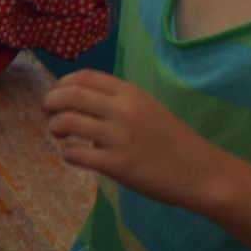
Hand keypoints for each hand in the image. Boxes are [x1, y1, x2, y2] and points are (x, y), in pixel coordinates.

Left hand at [43, 70, 227, 210]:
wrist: (202, 173)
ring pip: (68, 122)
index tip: (57, 93)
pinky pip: (77, 154)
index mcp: (132, 94)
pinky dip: (67, 153)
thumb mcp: (149, 109)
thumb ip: (118, 103)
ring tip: (58, 133)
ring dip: (55, 126)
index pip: (85, 77)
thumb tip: (79, 102)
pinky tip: (72, 155)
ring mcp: (120, 138)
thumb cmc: (173, 141)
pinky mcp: (118, 165)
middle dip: (50, 102)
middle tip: (48, 112)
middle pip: (70, 95)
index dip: (63, 83)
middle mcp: (124, 111)